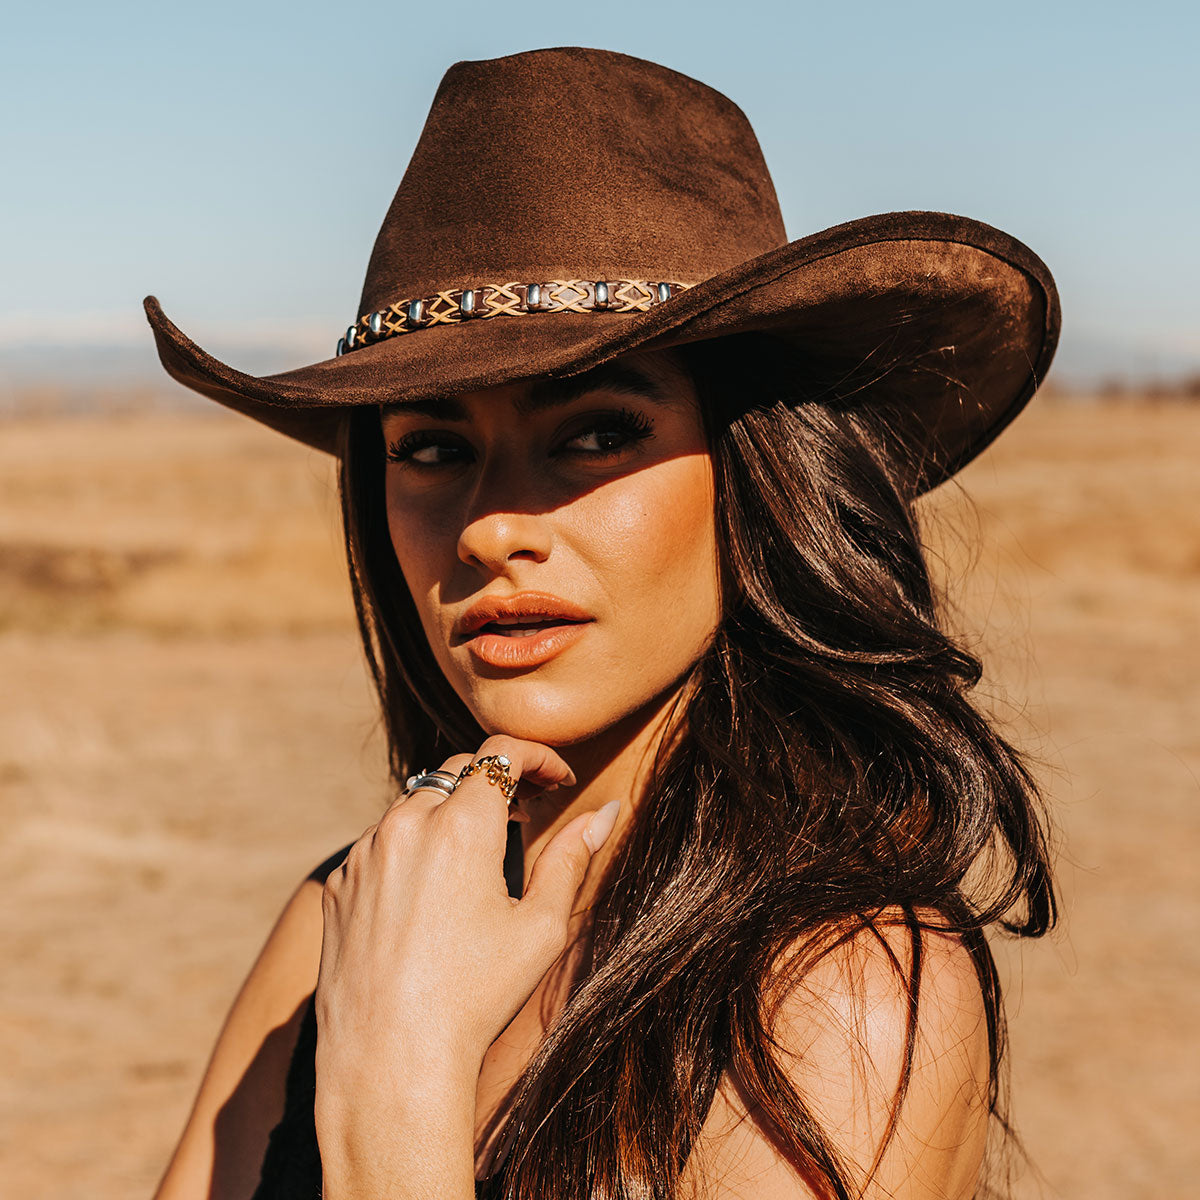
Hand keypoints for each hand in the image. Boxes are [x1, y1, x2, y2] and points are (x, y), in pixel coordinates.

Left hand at [314, 734, 618, 1109]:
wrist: (390, 1061)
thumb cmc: (476, 997)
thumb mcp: (541, 928)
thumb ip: (573, 857)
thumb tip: (607, 811)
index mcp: (461, 826)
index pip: (500, 751)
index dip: (537, 756)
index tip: (558, 779)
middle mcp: (406, 825)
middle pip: (457, 770)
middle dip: (497, 780)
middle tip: (528, 810)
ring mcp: (364, 854)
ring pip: (415, 804)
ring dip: (450, 813)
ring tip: (480, 853)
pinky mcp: (338, 885)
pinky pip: (380, 844)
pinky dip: (410, 848)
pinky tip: (432, 892)